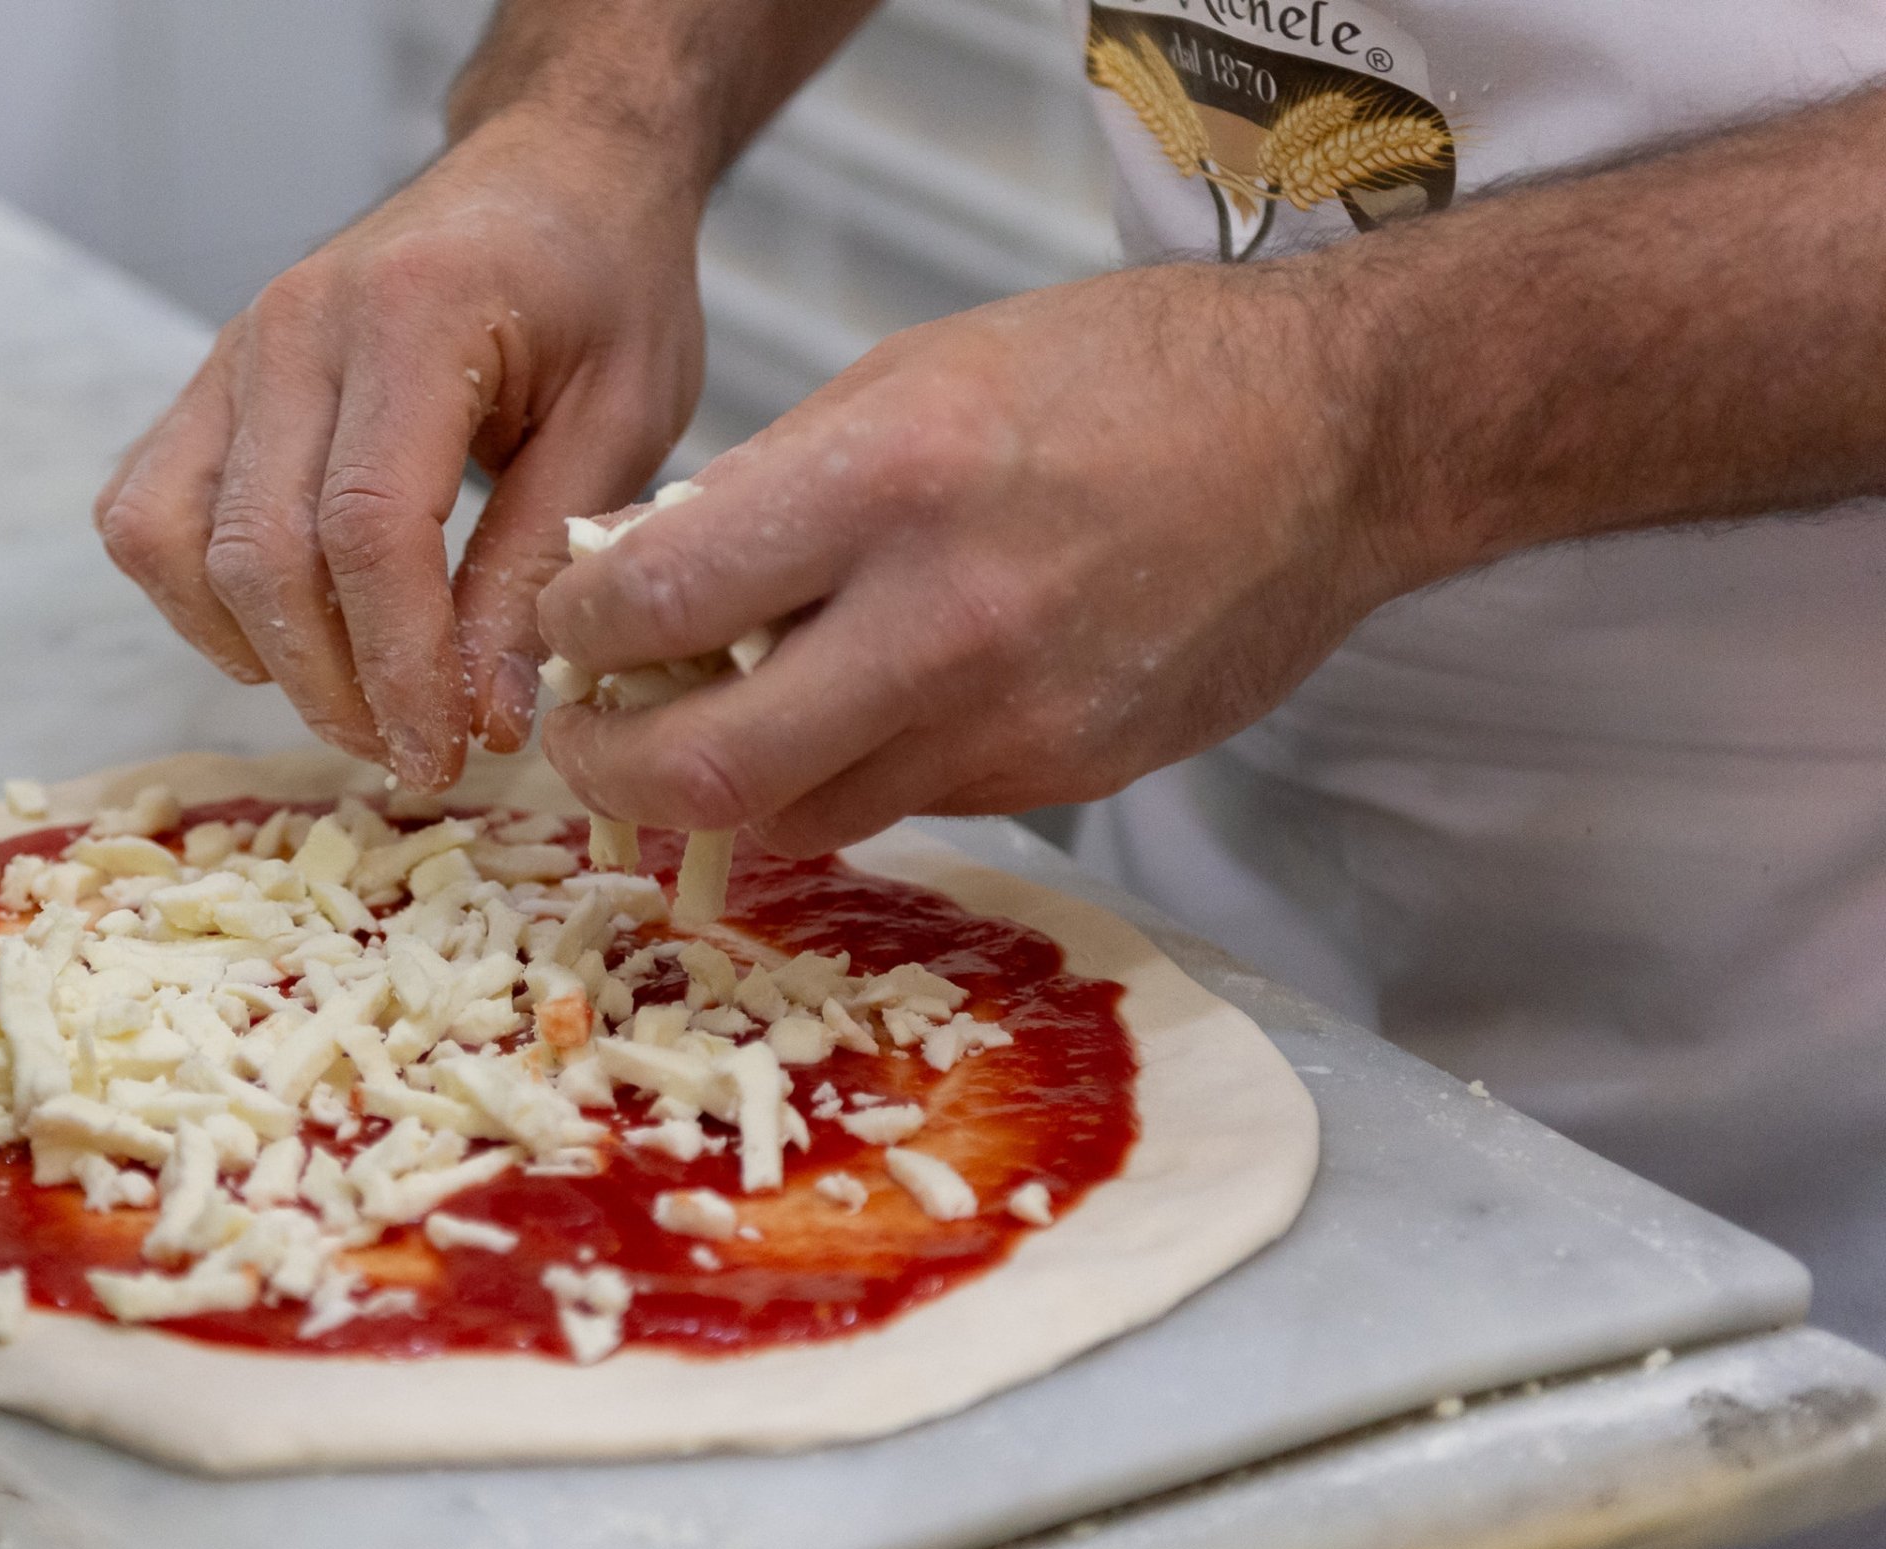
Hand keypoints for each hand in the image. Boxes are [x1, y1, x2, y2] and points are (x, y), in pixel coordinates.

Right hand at [95, 109, 705, 789]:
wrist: (548, 173)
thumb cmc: (601, 285)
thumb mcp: (623, 418)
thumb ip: (543, 563)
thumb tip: (488, 718)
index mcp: (410, 316)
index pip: (367, 527)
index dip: (399, 665)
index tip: (446, 751)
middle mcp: (293, 328)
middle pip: (263, 554)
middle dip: (335, 687)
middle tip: (416, 752)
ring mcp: (232, 353)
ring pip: (178, 545)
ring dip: (260, 655)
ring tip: (357, 700)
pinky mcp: (206, 386)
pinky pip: (145, 516)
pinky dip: (196, 602)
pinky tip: (288, 635)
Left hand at [535, 262, 1411, 853]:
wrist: (1334, 439)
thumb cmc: (1122, 377)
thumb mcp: (914, 373)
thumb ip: (771, 487)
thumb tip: (642, 575)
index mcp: (891, 480)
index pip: (663, 602)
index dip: (580, 634)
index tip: (571, 625)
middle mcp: (947, 620)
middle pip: (710, 772)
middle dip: (610, 771)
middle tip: (587, 739)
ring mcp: (1010, 721)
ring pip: (800, 820)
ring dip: (724, 792)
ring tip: (701, 731)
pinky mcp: (1059, 779)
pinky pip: (902, 809)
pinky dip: (845, 778)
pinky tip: (845, 718)